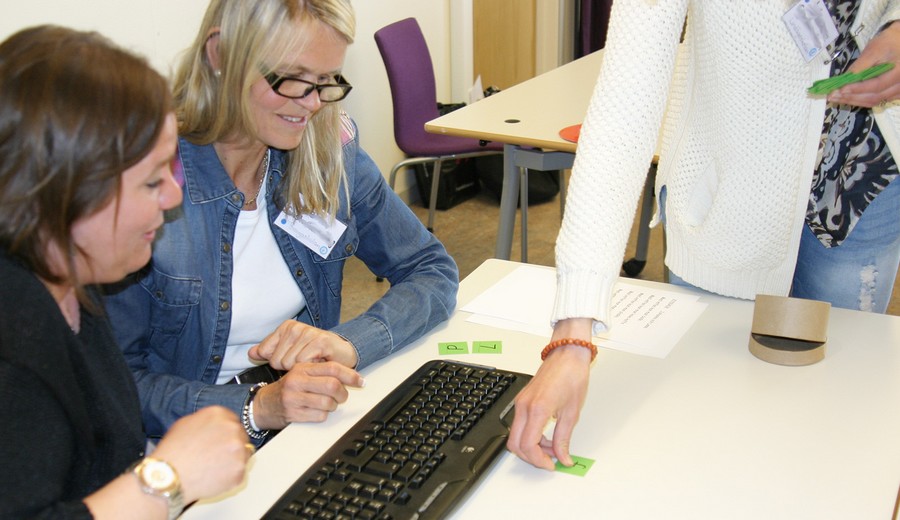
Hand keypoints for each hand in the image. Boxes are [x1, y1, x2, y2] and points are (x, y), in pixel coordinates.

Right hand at [151, 406, 249, 502]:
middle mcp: (232, 429)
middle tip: (217, 455)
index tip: (221, 440)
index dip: (226, 433)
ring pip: (244, 454)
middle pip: (241, 436)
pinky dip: (230, 476)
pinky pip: (240, 472)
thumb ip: (204, 420)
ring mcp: (238, 450)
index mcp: (219, 414)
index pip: (233, 421)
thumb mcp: (184, 423)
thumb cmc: (173, 453)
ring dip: (233, 459)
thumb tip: (212, 425)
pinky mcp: (239, 470)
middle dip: (231, 445)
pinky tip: (214, 476)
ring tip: (213, 467)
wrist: (168, 476)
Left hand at [249, 320, 358, 368]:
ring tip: (312, 361)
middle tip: (304, 362)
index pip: (266, 352)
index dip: (278, 362)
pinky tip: (318, 362)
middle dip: (290, 368)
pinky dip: (311, 368)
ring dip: (302, 369)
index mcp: (285, 327)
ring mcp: (308, 332)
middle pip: (277, 360)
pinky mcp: (320, 341)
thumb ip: (269, 351)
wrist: (342, 353)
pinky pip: (304, 362)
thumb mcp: (289, 351)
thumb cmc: (315, 354)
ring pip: (290, 363)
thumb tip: (251, 353)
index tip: (291, 359)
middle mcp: (295, 327)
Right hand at [251, 361, 364, 429]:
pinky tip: (317, 412)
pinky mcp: (293, 414)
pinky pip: (319, 416)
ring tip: (328, 404)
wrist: (263, 405)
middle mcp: (297, 381)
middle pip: (332, 385)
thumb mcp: (301, 374)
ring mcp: (294, 398)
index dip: (350, 375)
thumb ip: (321, 372)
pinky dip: (323, 415)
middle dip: (343, 393)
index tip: (361, 381)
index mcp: (302, 367)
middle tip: (342, 396)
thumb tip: (350, 376)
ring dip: (333, 406)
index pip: (332, 368)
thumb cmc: (287, 389)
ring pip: (328, 402)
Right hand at [507, 318, 592, 469]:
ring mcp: (520, 403)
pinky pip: (519, 425)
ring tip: (551, 447)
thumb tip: (563, 457)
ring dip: (530, 447)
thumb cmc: (571, 375)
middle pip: (515, 444)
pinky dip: (529, 436)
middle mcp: (524, 406)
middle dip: (532, 457)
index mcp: (537, 409)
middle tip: (550, 459)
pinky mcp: (522, 400)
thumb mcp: (572, 412)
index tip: (551, 464)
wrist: (567, 354)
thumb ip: (564, 438)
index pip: (528, 445)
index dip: (539, 460)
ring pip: (515, 436)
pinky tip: (545, 436)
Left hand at [829, 21, 899, 106]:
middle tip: (833, 96)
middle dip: (852, 97)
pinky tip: (849, 97)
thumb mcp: (874, 50)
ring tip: (837, 98)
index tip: (840, 89)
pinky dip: (862, 100)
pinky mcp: (896, 93)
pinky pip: (878, 101)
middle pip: (875, 97)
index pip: (876, 85)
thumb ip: (860, 66)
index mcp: (899, 72)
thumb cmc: (889, 42)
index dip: (857, 89)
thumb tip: (844, 80)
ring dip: (855, 101)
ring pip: (875, 101)